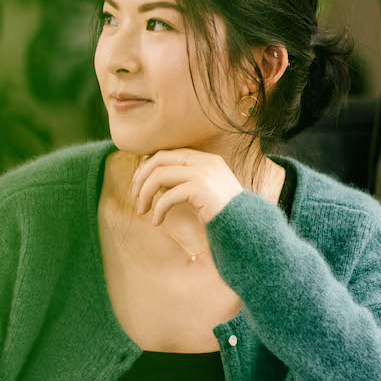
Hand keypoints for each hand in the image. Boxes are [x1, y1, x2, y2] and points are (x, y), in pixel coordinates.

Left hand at [130, 148, 244, 228]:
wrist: (246, 227)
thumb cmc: (223, 212)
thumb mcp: (201, 191)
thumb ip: (182, 181)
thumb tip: (153, 179)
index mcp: (205, 159)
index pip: (167, 154)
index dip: (148, 167)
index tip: (138, 184)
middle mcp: (205, 161)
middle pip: (159, 159)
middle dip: (141, 177)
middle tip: (134, 196)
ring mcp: (204, 173)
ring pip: (159, 175)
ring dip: (144, 194)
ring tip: (141, 210)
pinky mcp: (200, 189)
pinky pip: (167, 196)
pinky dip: (158, 209)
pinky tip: (157, 221)